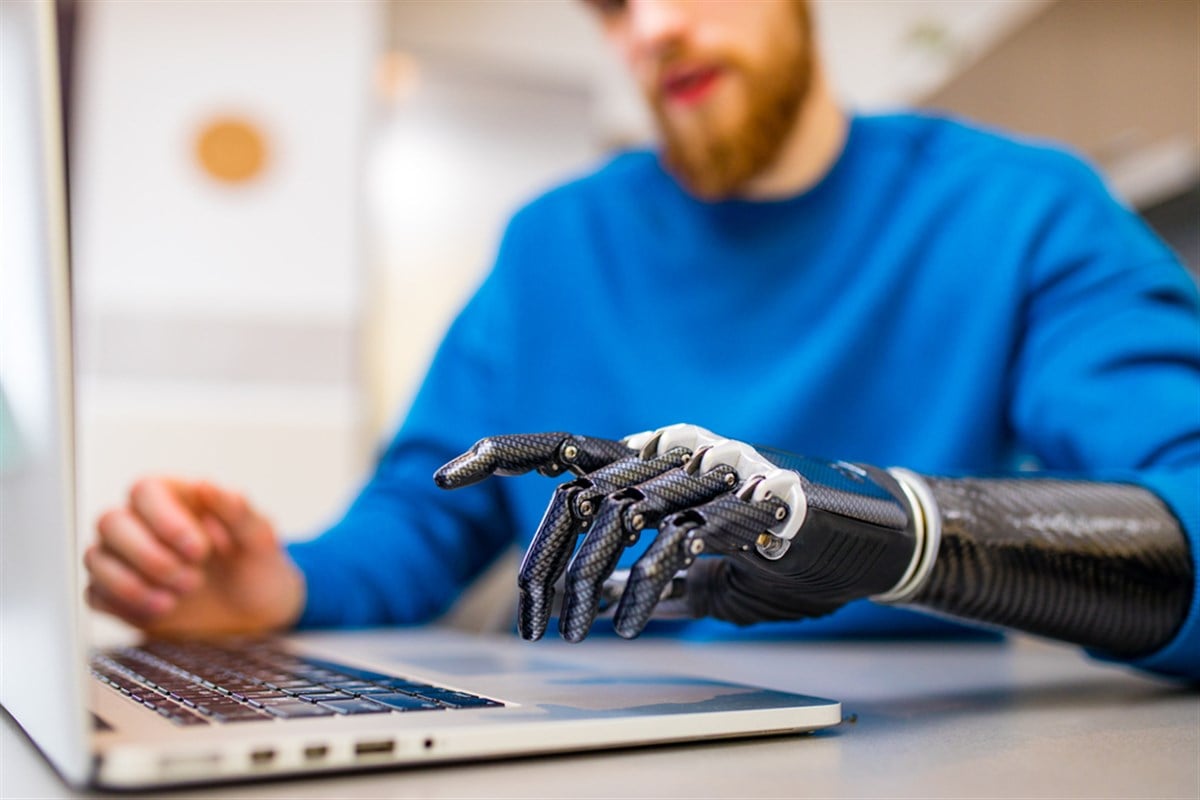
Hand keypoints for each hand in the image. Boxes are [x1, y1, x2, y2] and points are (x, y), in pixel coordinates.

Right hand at [84, 477, 303, 636]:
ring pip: (95, 558)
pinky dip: (122, 605)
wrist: (258, 611)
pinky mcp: (118, 594)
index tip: (199, 551)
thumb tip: (205, 484)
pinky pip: (94, 595)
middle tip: (193, 581)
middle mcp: (143, 522)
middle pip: (110, 522)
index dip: (165, 521)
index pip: (145, 490)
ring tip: (175, 601)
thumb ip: (237, 510)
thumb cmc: (257, 564)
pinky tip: (160, 612)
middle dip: (149, 557)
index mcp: (177, 497)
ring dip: (132, 584)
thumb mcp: (260, 538)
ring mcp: (126, 558)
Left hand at [435, 425, 924, 641]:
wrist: (874, 540)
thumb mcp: (705, 573)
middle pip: (576, 492)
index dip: (502, 453)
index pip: (565, 447)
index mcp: (658, 462)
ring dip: (582, 581)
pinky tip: (633, 626)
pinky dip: (642, 590)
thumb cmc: (786, 553)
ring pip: (613, 514)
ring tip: (568, 633)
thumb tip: (593, 600)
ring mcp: (711, 473)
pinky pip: (670, 543)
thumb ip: (650, 576)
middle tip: (532, 620)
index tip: (448, 475)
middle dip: (542, 562)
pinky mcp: (744, 500)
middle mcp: (676, 454)